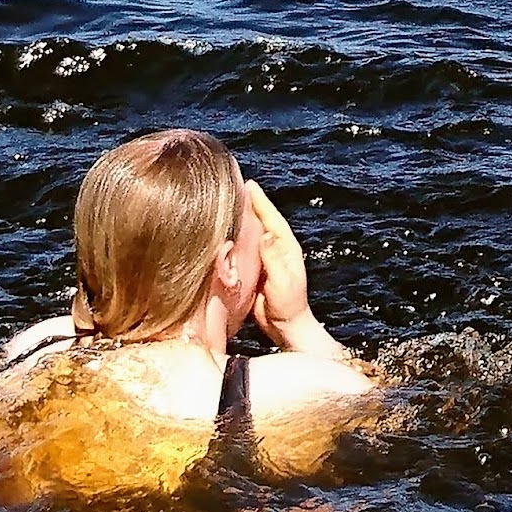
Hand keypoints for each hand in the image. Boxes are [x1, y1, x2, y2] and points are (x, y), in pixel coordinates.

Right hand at [242, 178, 343, 359]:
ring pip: (251, 233)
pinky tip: (223, 232)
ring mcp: (265, 259)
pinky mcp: (254, 269)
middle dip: (249, 204)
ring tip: (226, 202)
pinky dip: (235, 238)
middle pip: (261, 221)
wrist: (285, 327)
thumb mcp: (283, 282)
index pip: (272, 218)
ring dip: (241, 219)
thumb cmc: (288, 306)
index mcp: (286, 248)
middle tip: (234, 186)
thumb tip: (266, 233)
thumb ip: (274, 258)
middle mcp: (276, 249)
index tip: (249, 184)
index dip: (260, 201)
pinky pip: (243, 249)